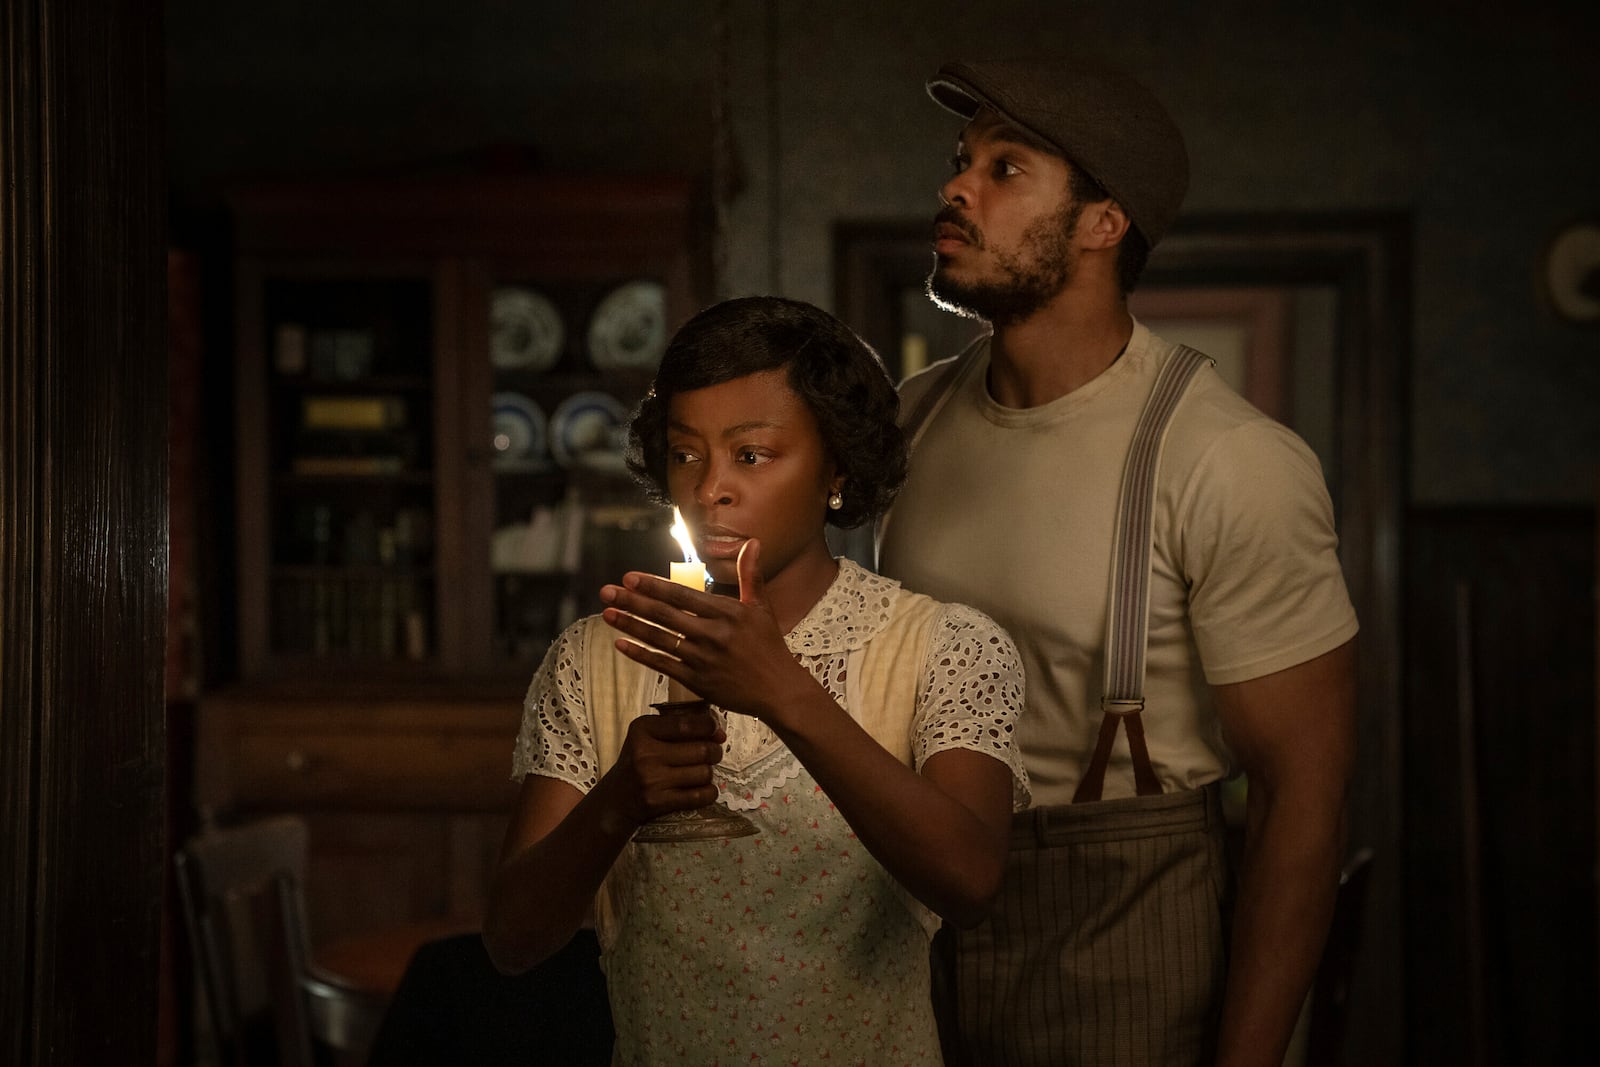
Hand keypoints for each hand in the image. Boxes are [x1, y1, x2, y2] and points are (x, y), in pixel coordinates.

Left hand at [599, 540, 813, 722]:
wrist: (778, 690)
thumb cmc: (769, 646)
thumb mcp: (761, 607)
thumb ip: (751, 574)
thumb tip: (752, 542)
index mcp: (726, 613)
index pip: (682, 595)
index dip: (653, 586)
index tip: (629, 578)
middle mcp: (712, 634)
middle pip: (664, 615)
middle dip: (631, 602)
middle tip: (606, 592)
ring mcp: (702, 659)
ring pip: (659, 639)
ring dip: (630, 625)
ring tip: (606, 614)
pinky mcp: (697, 681)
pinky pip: (663, 665)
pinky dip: (641, 654)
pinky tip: (621, 644)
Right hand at [604, 706, 725, 826]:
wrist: (615, 799)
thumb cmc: (638, 762)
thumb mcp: (647, 736)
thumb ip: (679, 727)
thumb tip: (719, 733)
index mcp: (642, 729)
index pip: (686, 724)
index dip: (709, 726)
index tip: (716, 732)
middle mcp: (645, 753)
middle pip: (702, 750)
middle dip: (714, 752)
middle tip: (711, 754)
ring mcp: (651, 779)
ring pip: (703, 773)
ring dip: (708, 774)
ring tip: (700, 772)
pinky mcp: (657, 802)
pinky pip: (699, 796)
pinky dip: (708, 793)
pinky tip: (703, 789)